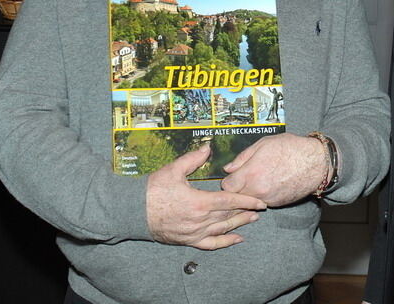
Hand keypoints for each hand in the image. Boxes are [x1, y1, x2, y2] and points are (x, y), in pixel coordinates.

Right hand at [146, 144, 266, 249]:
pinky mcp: (187, 240)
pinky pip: (210, 244)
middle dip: (246, 212)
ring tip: (252, 220)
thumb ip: (194, 158)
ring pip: (222, 230)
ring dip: (239, 225)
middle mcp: (199, 220)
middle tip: (260, 208)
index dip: (246, 201)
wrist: (133, 211)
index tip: (259, 201)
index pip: (229, 202)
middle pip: (228, 217)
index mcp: (198, 202)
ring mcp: (193, 232)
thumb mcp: (174, 169)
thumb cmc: (153, 190)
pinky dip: (225, 243)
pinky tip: (236, 239)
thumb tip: (208, 148)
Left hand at [221, 133, 327, 206]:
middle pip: (236, 197)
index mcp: (251, 173)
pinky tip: (270, 183)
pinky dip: (262, 195)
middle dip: (238, 188)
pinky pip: (262, 202)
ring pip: (249, 201)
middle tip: (245, 178)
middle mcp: (257, 190)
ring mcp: (267, 199)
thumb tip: (228, 168)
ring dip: (250, 193)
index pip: (227, 187)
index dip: (229, 180)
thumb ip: (243, 157)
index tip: (234, 176)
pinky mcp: (277, 204)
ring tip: (259, 179)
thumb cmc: (290, 148)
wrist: (315, 163)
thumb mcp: (264, 144)